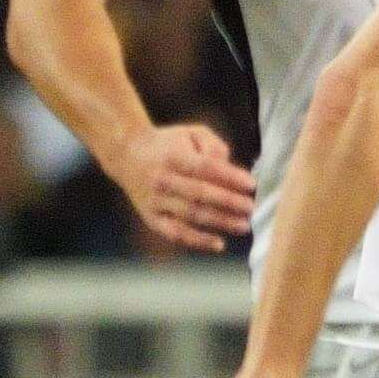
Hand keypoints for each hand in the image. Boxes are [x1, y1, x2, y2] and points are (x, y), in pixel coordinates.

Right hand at [107, 122, 255, 254]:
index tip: (252, 185)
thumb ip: (214, 146)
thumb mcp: (191, 133)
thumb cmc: (170, 144)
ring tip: (244, 225)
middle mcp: (162, 180)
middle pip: (199, 193)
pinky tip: (219, 244)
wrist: (126, 154)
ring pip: (190, 214)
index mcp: (173, 157)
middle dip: (228, 202)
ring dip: (219, 222)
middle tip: (251, 208)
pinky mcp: (151, 217)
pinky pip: (175, 233)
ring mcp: (155, 201)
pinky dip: (197, 241)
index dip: (229, 177)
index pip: (205, 168)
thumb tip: (230, 168)